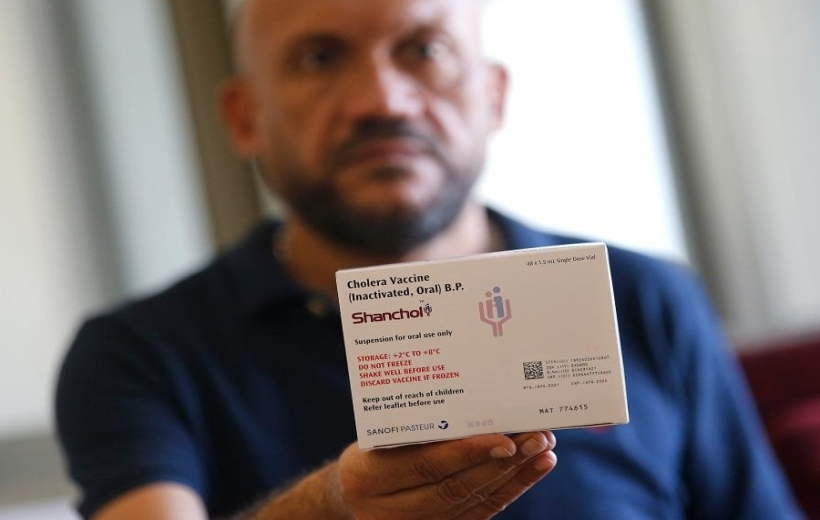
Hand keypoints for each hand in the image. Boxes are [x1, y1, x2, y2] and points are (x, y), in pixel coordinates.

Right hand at [334, 431, 556, 519]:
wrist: (349, 494)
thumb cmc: (368, 451)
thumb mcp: (377, 435)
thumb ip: (414, 427)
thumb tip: (472, 403)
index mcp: (368, 477)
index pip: (426, 466)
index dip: (468, 454)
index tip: (504, 438)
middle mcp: (390, 510)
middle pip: (456, 488)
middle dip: (502, 463)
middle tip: (536, 436)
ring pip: (472, 502)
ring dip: (514, 476)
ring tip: (543, 448)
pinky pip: (480, 512)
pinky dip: (511, 490)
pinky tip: (534, 469)